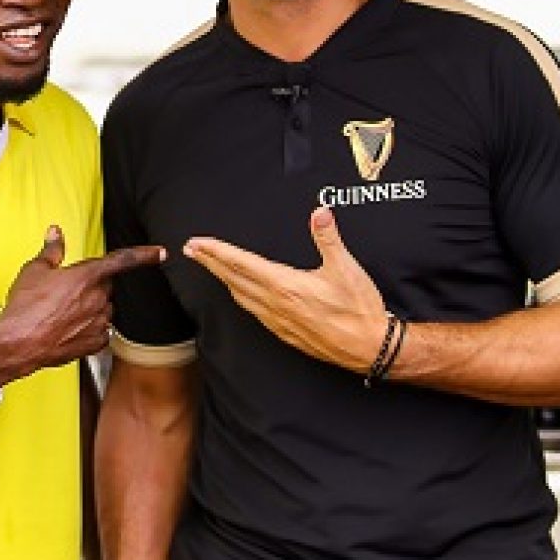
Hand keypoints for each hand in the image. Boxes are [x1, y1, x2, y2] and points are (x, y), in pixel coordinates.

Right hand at [0, 228, 165, 383]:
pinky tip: (68, 328)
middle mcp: (98, 299)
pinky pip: (100, 331)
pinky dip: (88, 328)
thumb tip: (55, 234)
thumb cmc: (25, 308)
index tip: (159, 253)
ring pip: (103, 309)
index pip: (123, 260)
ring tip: (62, 312)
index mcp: (87, 276)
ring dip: (90, 307)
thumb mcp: (35, 271)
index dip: (144, 255)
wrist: (18, 343)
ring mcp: (99, 323)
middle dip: (92, 285)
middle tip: (66, 290)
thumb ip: (52, 250)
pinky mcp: (95, 343)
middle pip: (106, 286)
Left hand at [185, 206, 387, 370]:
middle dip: (210, 263)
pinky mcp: (285, 333)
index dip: (216, 251)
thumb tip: (320, 212)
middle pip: (233, 279)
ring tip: (211, 267)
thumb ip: (329, 238)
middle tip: (190, 250)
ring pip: (241, 297)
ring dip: (223, 279)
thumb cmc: (359, 309)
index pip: (241, 264)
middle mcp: (276, 304)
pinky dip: (240, 297)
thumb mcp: (346, 268)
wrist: (369, 347)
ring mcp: (278, 321)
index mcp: (286, 286)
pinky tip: (240, 294)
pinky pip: (254, 312)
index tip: (197, 243)